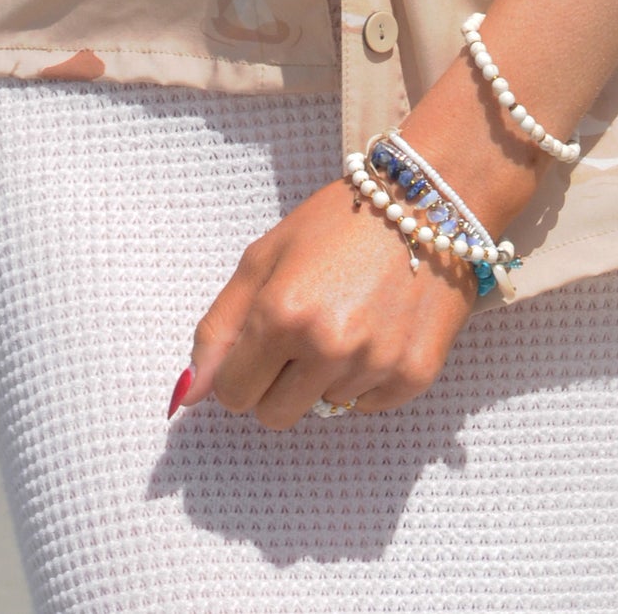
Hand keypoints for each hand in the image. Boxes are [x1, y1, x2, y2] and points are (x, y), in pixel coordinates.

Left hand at [183, 178, 476, 429]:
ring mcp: (374, 365)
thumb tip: (187, 395)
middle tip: (303, 333)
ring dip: (326, 375)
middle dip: (277, 383)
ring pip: (323, 409)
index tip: (261, 342)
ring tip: (350, 316)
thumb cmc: (338, 222)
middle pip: (274, 416)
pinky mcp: (414, 377)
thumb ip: (219, 327)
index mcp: (281, 314)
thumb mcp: (265, 257)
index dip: (242, 369)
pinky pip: (367, 406)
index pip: (233, 395)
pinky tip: (379, 328)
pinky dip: (367, 378)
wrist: (429, 202)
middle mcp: (327, 346)